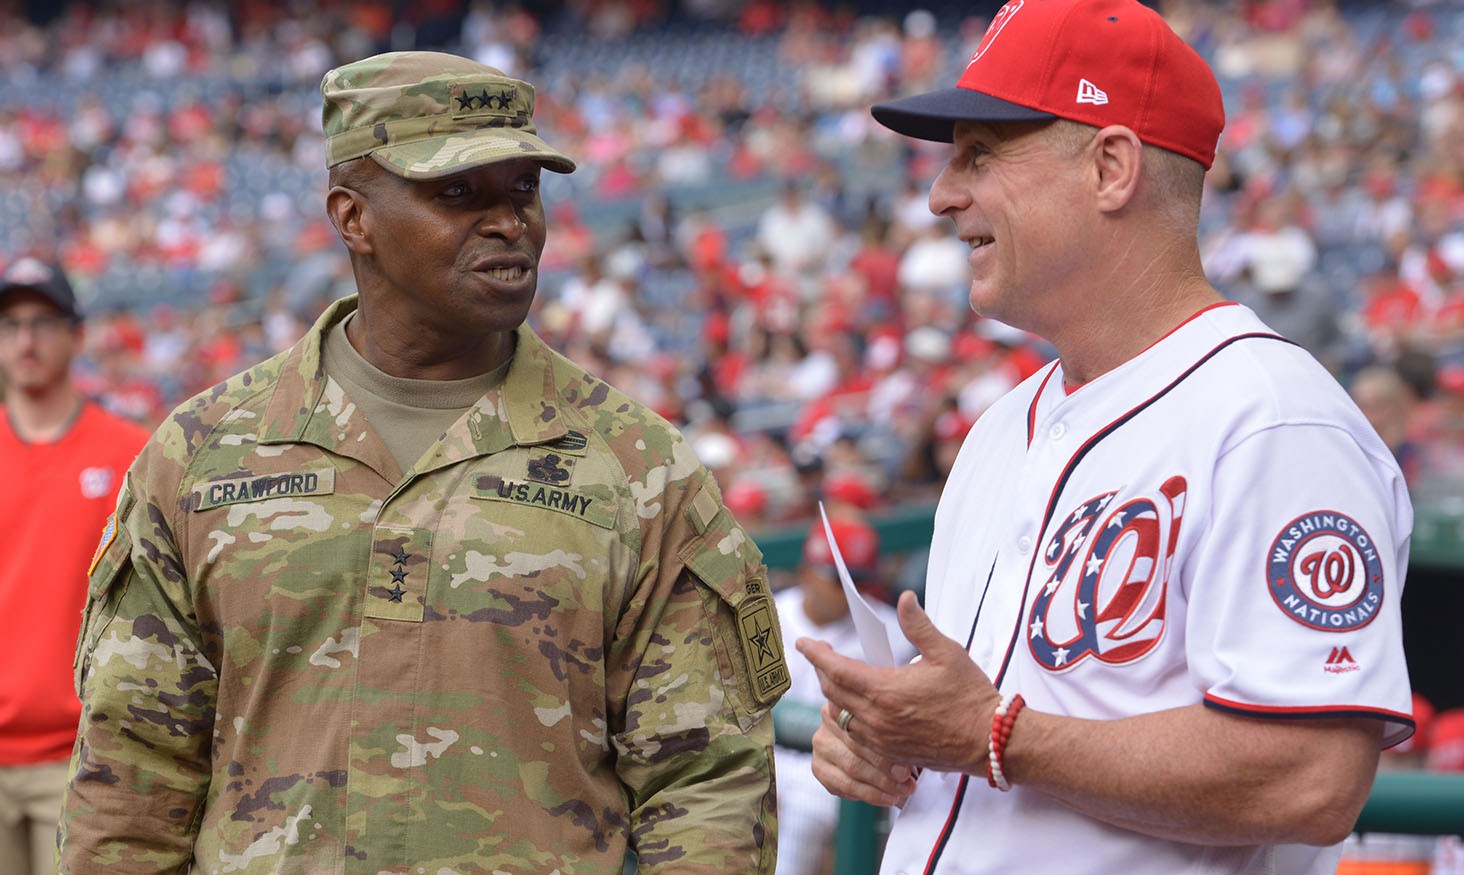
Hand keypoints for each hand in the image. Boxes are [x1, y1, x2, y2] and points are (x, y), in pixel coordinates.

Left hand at [796, 592, 999, 791]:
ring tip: (840, 678)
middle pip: (832, 692)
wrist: (989, 741)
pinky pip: (855, 735)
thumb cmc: (970, 696)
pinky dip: (849, 717)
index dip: (816, 654)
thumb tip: (905, 598)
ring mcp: (881, 740)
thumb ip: (919, 625)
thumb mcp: (947, 652)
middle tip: (822, 654)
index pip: (836, 669)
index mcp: (886, 690)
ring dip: (835, 696)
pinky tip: (858, 706)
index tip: (803, 643)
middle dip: (823, 671)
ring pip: (841, 716)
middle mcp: (877, 718)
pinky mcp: (889, 754)